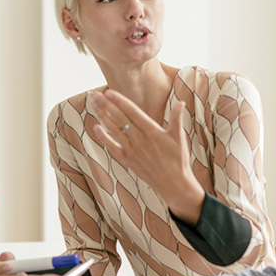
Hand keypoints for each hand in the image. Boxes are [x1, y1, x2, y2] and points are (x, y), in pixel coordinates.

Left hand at [90, 90, 204, 224]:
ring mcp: (131, 150)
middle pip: (119, 118)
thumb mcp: (180, 137)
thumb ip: (177, 118)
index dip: (120, 101)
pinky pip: (112, 147)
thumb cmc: (178, 159)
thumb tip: (181, 103)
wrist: (173, 183)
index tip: (109, 92)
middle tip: (95, 95)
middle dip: (106, 105)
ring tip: (94, 106)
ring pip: (114, 130)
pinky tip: (96, 128)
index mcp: (151, 131)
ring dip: (103, 117)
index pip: (132, 111)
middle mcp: (138, 139)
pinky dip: (104, 138)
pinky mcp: (128, 160)